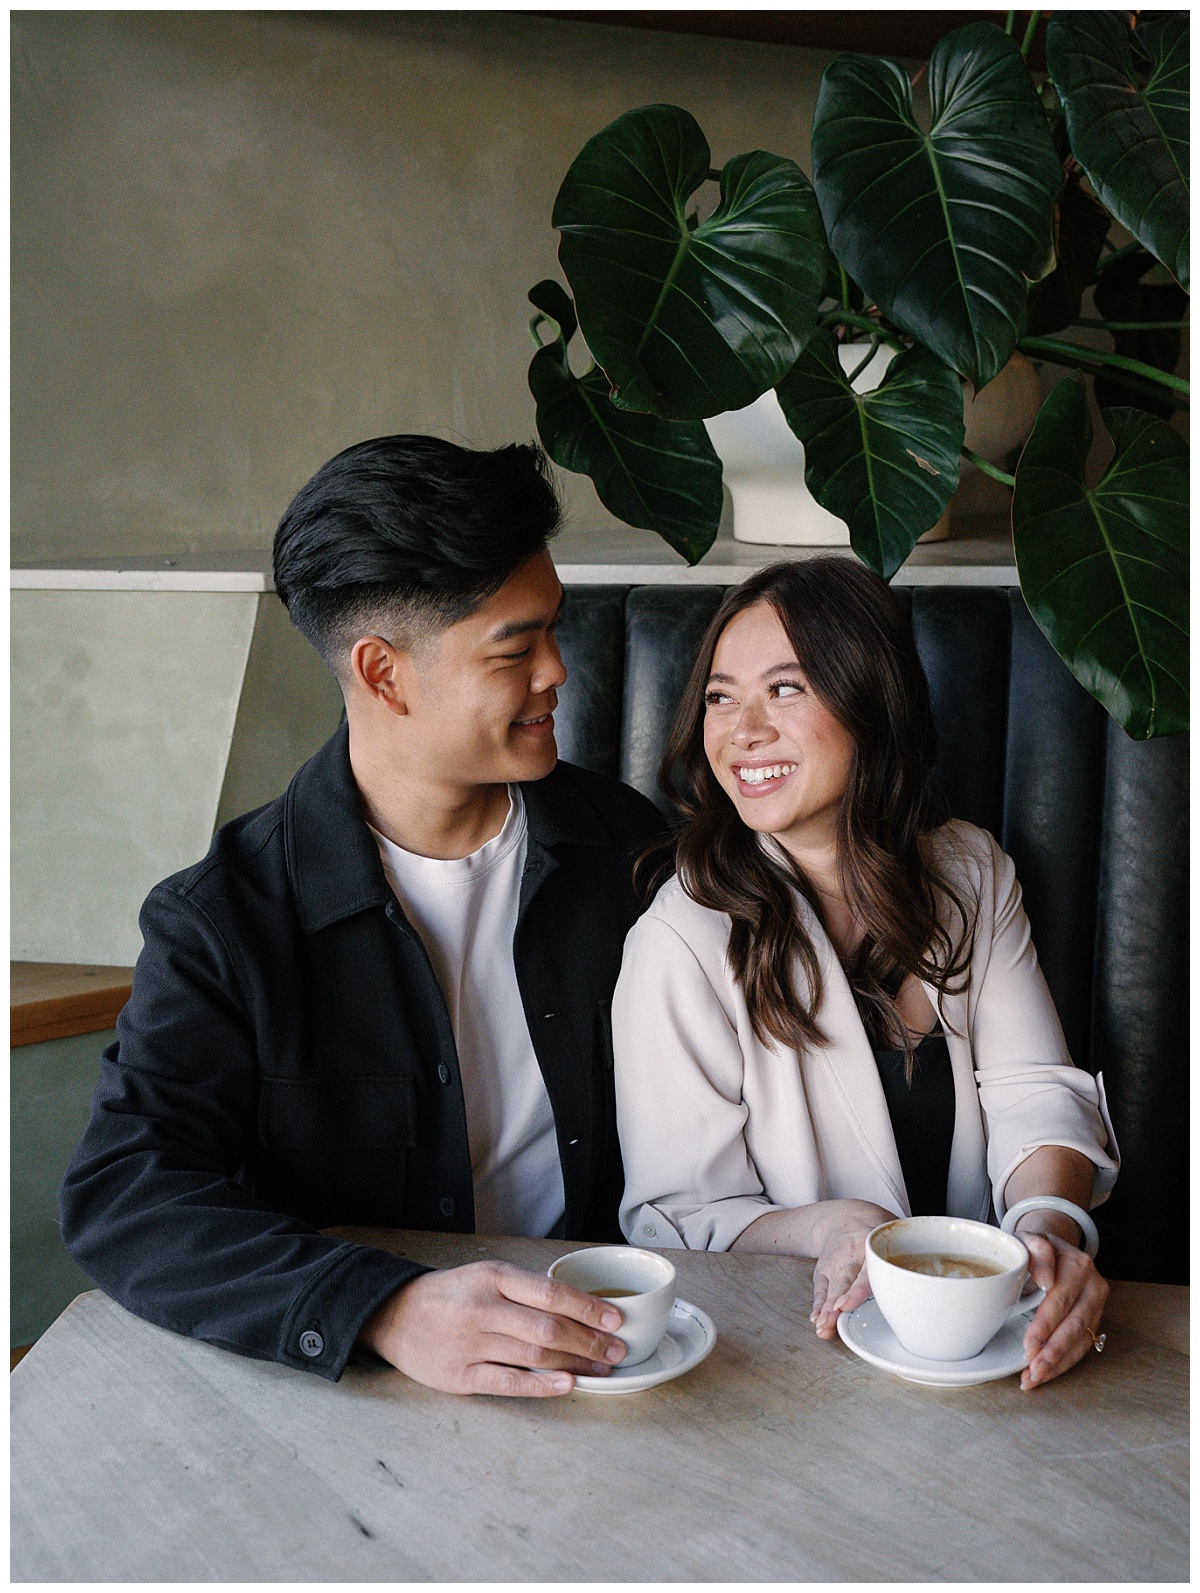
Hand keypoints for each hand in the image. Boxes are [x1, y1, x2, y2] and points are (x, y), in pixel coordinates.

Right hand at [359, 1261, 627, 1396]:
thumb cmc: (451, 1295)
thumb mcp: (486, 1276)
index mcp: (492, 1276)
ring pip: (533, 1354)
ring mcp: (469, 1343)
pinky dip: (541, 1385)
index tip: (616, 1319)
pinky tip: (567, 1385)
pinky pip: (508, 1381)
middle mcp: (482, 1307)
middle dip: (589, 1342)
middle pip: (548, 1327)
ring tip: (600, 1369)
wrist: (394, 1314)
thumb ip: (525, 1290)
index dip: (588, 1307)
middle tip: (617, 1351)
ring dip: (574, 1364)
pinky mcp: (458, 1375)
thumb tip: (579, 1309)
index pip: (550, 1291)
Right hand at [809, 1200, 898, 1339]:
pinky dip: (818, 1305)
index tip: (848, 1304)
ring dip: (826, 1309)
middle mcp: (850, 1254)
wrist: (844, 1216)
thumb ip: (912, 1259)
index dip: (857, 1290)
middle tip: (832, 1318)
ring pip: (830, 1287)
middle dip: (839, 1301)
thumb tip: (942, 1291)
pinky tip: (817, 1320)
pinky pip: (820, 1289)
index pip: (866, 1271)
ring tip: (822, 1326)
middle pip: (844, 1281)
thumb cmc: (877, 1231)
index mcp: (870, 1244)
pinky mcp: (823, 1270)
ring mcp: (834, 1262)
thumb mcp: (894, 1235)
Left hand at [1016, 1230, 1108, 1390]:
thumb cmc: (1035, 1246)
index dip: (1045, 1325)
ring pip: (1080, 1340)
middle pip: (1074, 1325)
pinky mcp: (1094, 1321)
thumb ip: (1036, 1248)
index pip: (1061, 1300)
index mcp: (1078, 1265)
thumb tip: (1046, 1279)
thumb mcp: (1029, 1238)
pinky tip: (1046, 1374)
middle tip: (1033, 1371)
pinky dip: (1063, 1363)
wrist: (1054, 1246)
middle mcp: (1094, 1287)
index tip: (1029, 1345)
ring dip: (1057, 1363)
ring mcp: (1097, 1306)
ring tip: (1034, 1378)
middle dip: (1053, 1352)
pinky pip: (1082, 1346)